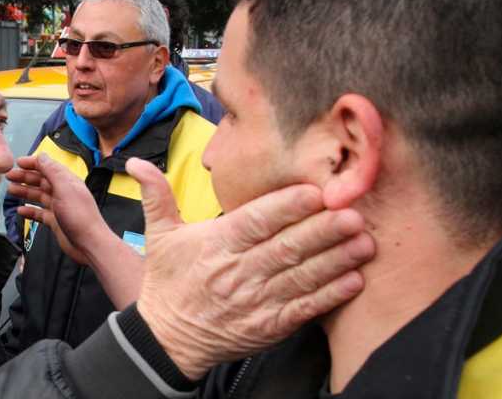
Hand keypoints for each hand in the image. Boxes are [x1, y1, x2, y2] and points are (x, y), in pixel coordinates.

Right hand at [6, 154, 111, 264]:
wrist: (88, 243)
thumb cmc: (80, 216)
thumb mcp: (64, 189)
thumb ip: (52, 172)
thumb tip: (41, 156)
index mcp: (67, 181)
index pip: (48, 167)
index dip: (33, 163)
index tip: (18, 162)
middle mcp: (63, 192)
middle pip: (41, 181)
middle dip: (25, 177)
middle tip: (10, 176)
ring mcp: (59, 207)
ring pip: (38, 196)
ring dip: (25, 192)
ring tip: (11, 190)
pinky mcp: (55, 221)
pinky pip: (39, 213)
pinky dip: (29, 211)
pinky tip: (20, 211)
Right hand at [129, 158, 374, 379]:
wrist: (167, 338)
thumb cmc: (168, 282)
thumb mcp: (159, 237)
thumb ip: (157, 196)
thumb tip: (137, 162)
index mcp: (214, 246)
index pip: (254, 222)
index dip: (286, 207)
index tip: (315, 192)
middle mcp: (236, 274)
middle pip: (285, 249)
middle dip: (323, 231)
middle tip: (354, 214)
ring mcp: (254, 303)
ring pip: (300, 278)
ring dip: (335, 260)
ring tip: (364, 242)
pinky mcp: (268, 328)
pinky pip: (303, 309)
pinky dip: (330, 296)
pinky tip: (353, 280)